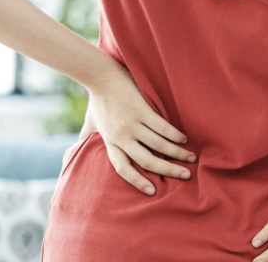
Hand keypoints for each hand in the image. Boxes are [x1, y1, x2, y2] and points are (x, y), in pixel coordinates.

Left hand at [78, 63, 196, 195]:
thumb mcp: (91, 123)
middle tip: (185, 176)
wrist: (100, 77)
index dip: (137, 181)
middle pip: (146, 160)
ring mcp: (132, 123)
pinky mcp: (141, 110)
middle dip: (168, 170)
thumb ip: (87, 138)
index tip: (152, 191)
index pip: (123, 168)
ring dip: (177, 153)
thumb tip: (76, 151)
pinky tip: (184, 139)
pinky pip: (161, 127)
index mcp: (111, 142)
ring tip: (191, 158)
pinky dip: (175, 135)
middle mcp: (121, 136)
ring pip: (158, 145)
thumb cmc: (97, 100)